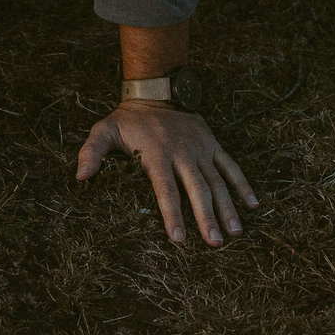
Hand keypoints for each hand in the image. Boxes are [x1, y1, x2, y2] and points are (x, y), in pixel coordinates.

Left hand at [76, 102, 258, 245]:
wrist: (156, 90)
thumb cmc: (128, 119)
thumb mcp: (104, 131)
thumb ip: (92, 152)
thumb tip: (81, 177)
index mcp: (156, 154)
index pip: (165, 189)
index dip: (172, 214)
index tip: (178, 238)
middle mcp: (181, 153)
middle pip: (196, 189)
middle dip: (206, 217)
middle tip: (215, 244)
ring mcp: (200, 149)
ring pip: (217, 181)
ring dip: (227, 207)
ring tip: (235, 232)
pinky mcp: (212, 144)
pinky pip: (230, 166)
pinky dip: (243, 184)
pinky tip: (254, 204)